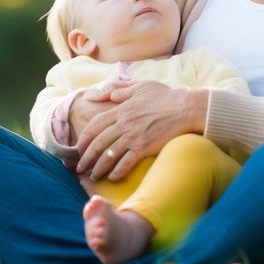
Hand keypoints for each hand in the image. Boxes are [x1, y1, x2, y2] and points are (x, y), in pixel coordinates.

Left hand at [75, 81, 206, 180]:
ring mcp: (133, 136)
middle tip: (80, 168)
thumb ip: (120, 90)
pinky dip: (117, 172)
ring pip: (108, 155)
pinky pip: (126, 163)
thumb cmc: (165, 96)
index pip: (94, 125)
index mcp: (121, 109)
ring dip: (98, 168)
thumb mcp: (140, 86)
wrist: (186, 108)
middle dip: (86, 158)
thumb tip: (104, 94)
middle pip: (98, 143)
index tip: (78, 149)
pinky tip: (112, 178)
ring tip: (93, 176)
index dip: (84, 139)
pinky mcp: (144, 148)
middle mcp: (123, 123)